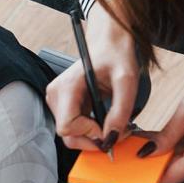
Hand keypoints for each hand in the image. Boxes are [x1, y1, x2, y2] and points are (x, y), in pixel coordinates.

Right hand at [45, 8, 138, 153]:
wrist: (109, 43)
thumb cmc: (116, 55)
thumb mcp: (126, 81)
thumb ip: (120, 111)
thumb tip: (112, 137)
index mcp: (67, 86)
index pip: (67, 126)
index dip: (89, 134)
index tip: (110, 129)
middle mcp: (56, 95)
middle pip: (67, 135)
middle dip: (93, 139)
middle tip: (117, 133)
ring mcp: (58, 101)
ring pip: (70, 135)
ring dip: (93, 136)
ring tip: (113, 125)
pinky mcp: (64, 105)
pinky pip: (74, 129)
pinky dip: (90, 131)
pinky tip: (104, 122)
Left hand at [139, 48, 183, 182]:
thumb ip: (168, 134)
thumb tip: (146, 154)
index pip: (172, 178)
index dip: (148, 176)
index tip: (129, 169)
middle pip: (174, 170)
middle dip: (151, 162)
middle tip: (130, 147)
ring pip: (179, 162)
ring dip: (160, 152)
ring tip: (140, 138)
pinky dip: (171, 147)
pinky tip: (157, 136)